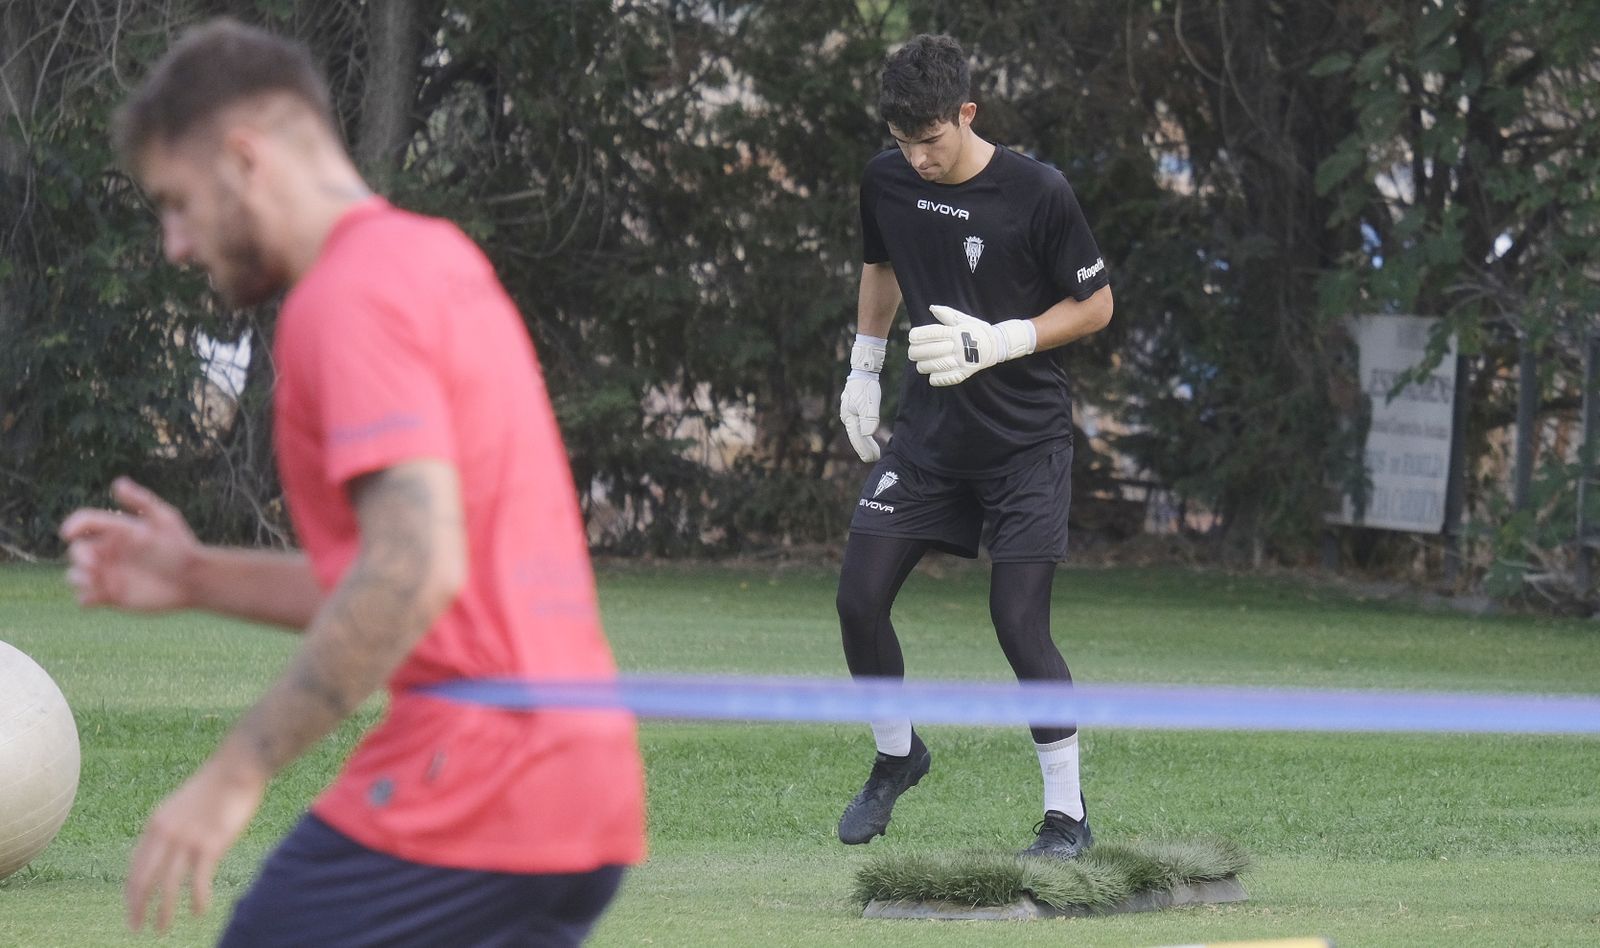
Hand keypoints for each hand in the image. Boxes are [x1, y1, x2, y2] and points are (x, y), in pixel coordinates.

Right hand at [59, 477, 199, 610]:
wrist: (193, 579)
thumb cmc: (181, 547)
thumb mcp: (164, 520)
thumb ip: (142, 501)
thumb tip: (118, 482)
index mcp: (116, 530)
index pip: (86, 523)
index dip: (74, 524)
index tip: (69, 532)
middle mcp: (108, 551)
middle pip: (78, 550)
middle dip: (79, 556)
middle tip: (93, 564)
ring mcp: (108, 574)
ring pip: (76, 575)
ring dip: (77, 577)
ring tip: (92, 581)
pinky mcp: (111, 596)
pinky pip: (86, 598)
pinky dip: (84, 598)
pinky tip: (96, 598)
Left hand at [126, 752, 265, 932]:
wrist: (238, 766)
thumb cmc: (217, 784)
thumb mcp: (184, 805)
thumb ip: (173, 827)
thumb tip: (169, 851)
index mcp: (156, 823)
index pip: (136, 865)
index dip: (132, 890)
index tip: (132, 907)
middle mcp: (166, 833)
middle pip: (144, 879)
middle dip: (138, 907)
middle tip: (136, 928)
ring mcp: (187, 839)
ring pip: (168, 886)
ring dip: (163, 911)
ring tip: (162, 928)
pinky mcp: (211, 844)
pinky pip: (198, 881)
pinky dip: (197, 900)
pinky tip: (198, 911)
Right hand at [840, 334, 886, 461]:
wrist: (862, 370)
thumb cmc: (866, 386)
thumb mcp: (870, 401)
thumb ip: (869, 417)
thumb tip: (868, 434)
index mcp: (849, 417)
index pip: (857, 438)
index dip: (865, 450)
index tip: (872, 459)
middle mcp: (847, 417)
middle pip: (856, 437)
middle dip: (865, 448)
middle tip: (875, 458)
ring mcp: (850, 413)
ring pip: (857, 432)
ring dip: (865, 443)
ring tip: (873, 452)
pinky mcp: (854, 409)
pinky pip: (858, 426)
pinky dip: (864, 434)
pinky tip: (869, 436)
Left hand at [907, 305, 1036, 386]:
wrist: (996, 345)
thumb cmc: (976, 331)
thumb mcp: (964, 320)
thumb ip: (947, 314)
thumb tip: (932, 307)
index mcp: (957, 332)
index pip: (934, 333)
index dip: (919, 335)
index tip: (911, 337)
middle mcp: (960, 346)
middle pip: (932, 350)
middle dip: (917, 352)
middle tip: (911, 353)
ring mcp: (963, 360)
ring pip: (937, 365)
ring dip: (924, 366)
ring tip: (919, 365)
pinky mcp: (966, 372)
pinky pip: (949, 378)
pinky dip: (937, 378)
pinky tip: (931, 376)